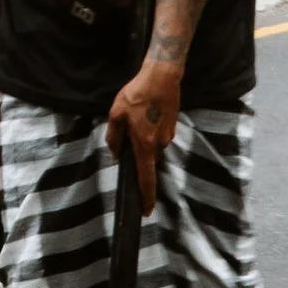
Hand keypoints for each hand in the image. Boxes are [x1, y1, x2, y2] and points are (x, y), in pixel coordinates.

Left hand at [105, 52, 183, 205]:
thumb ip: (114, 135)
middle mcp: (159, 144)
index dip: (145, 196)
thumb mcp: (116, 113)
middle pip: (147, 159)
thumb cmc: (136, 94)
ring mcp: (168, 136)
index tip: (146, 210)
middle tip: (128, 133)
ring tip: (135, 117)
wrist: (162, 76)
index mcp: (144, 144)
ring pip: (152, 146)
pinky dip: (150, 130)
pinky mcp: (172, 127)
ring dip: (143, 138)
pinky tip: (144, 114)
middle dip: (138, 154)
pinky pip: (158, 136)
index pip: (146, 177)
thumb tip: (114, 152)